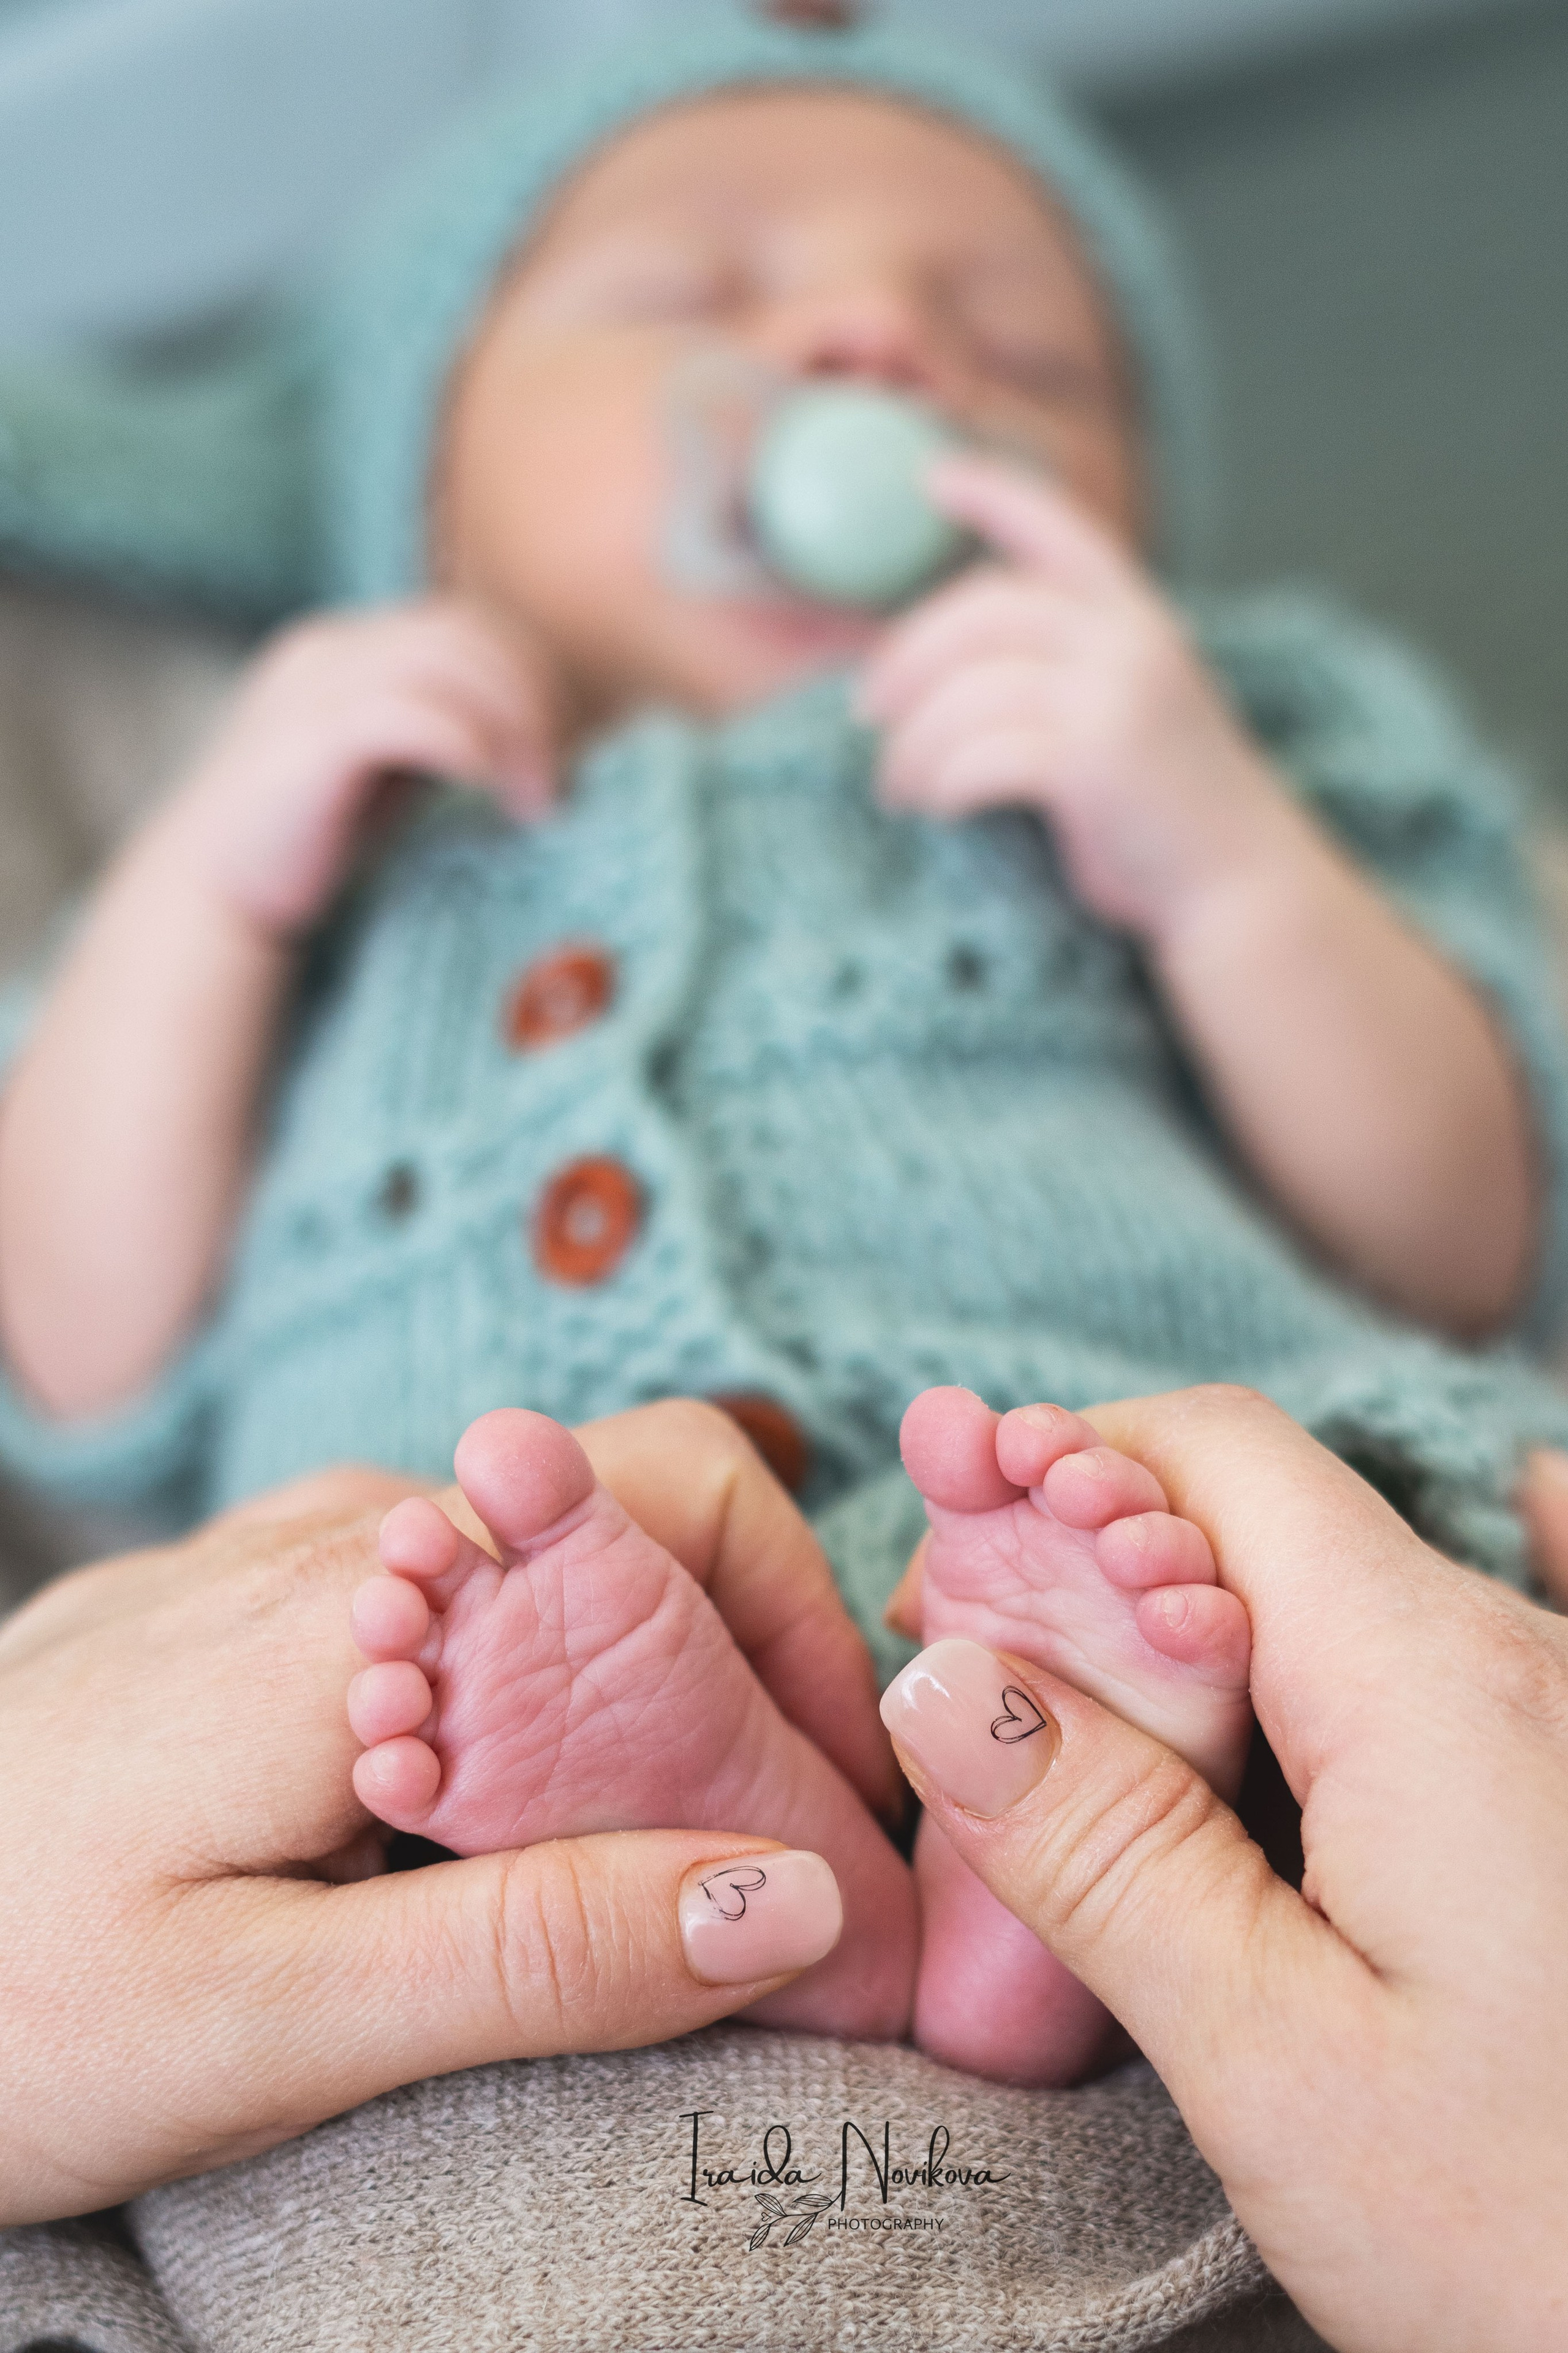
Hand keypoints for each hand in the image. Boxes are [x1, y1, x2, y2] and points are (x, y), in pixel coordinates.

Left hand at [0, 1438, 849, 2227]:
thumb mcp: (269, 2029)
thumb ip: (538, 1950)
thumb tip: (793, 1895)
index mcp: (376, 1598)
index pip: (687, 1514)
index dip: (802, 1647)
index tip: (834, 1829)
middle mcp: (349, 1529)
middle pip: (637, 1523)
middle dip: (739, 1677)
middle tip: (755, 1872)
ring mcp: (291, 1549)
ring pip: (547, 1566)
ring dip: (633, 1695)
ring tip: (632, 1872)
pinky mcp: (246, 1599)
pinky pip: (448, 1598)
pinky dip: (528, 1695)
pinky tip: (485, 1829)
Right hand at [163, 597, 561, 934]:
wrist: (212, 895)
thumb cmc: (310, 841)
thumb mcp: (389, 769)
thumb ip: (443, 731)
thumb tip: (538, 735)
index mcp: (350, 645)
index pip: (466, 623)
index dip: (530, 678)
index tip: (558, 753)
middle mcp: (332, 648)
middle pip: (468, 632)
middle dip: (534, 701)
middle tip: (555, 784)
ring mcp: (316, 688)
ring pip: (450, 662)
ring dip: (514, 728)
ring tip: (533, 801)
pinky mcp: (309, 742)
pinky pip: (410, 715)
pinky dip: (465, 745)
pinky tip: (483, 790)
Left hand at [858, 458, 1311, 941]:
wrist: (1242, 887)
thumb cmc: (1166, 815)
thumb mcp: (1130, 712)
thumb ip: (1066, 672)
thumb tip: (947, 672)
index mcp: (1139, 617)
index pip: (1058, 530)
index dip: (992, 495)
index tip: (930, 479)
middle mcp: (1129, 640)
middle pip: (981, 611)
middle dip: (907, 658)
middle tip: (866, 710)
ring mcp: (1115, 694)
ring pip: (967, 694)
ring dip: (912, 743)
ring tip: (898, 786)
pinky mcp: (1095, 759)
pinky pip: (981, 756)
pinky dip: (942, 782)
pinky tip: (935, 806)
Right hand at [880, 1385, 1567, 2352]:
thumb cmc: (1551, 2254)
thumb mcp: (1281, 2065)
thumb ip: (1101, 1853)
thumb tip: (944, 1680)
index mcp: (1432, 1680)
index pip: (1212, 1456)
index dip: (1058, 1472)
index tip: (949, 1580)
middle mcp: (1517, 1657)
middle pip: (1264, 1522)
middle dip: (1097, 1566)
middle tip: (973, 1681)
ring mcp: (1560, 1720)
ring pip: (1329, 1603)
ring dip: (1180, 1643)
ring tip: (1066, 1748)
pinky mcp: (1565, 1795)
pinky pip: (1416, 1674)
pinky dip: (1292, 1682)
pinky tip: (1266, 1708)